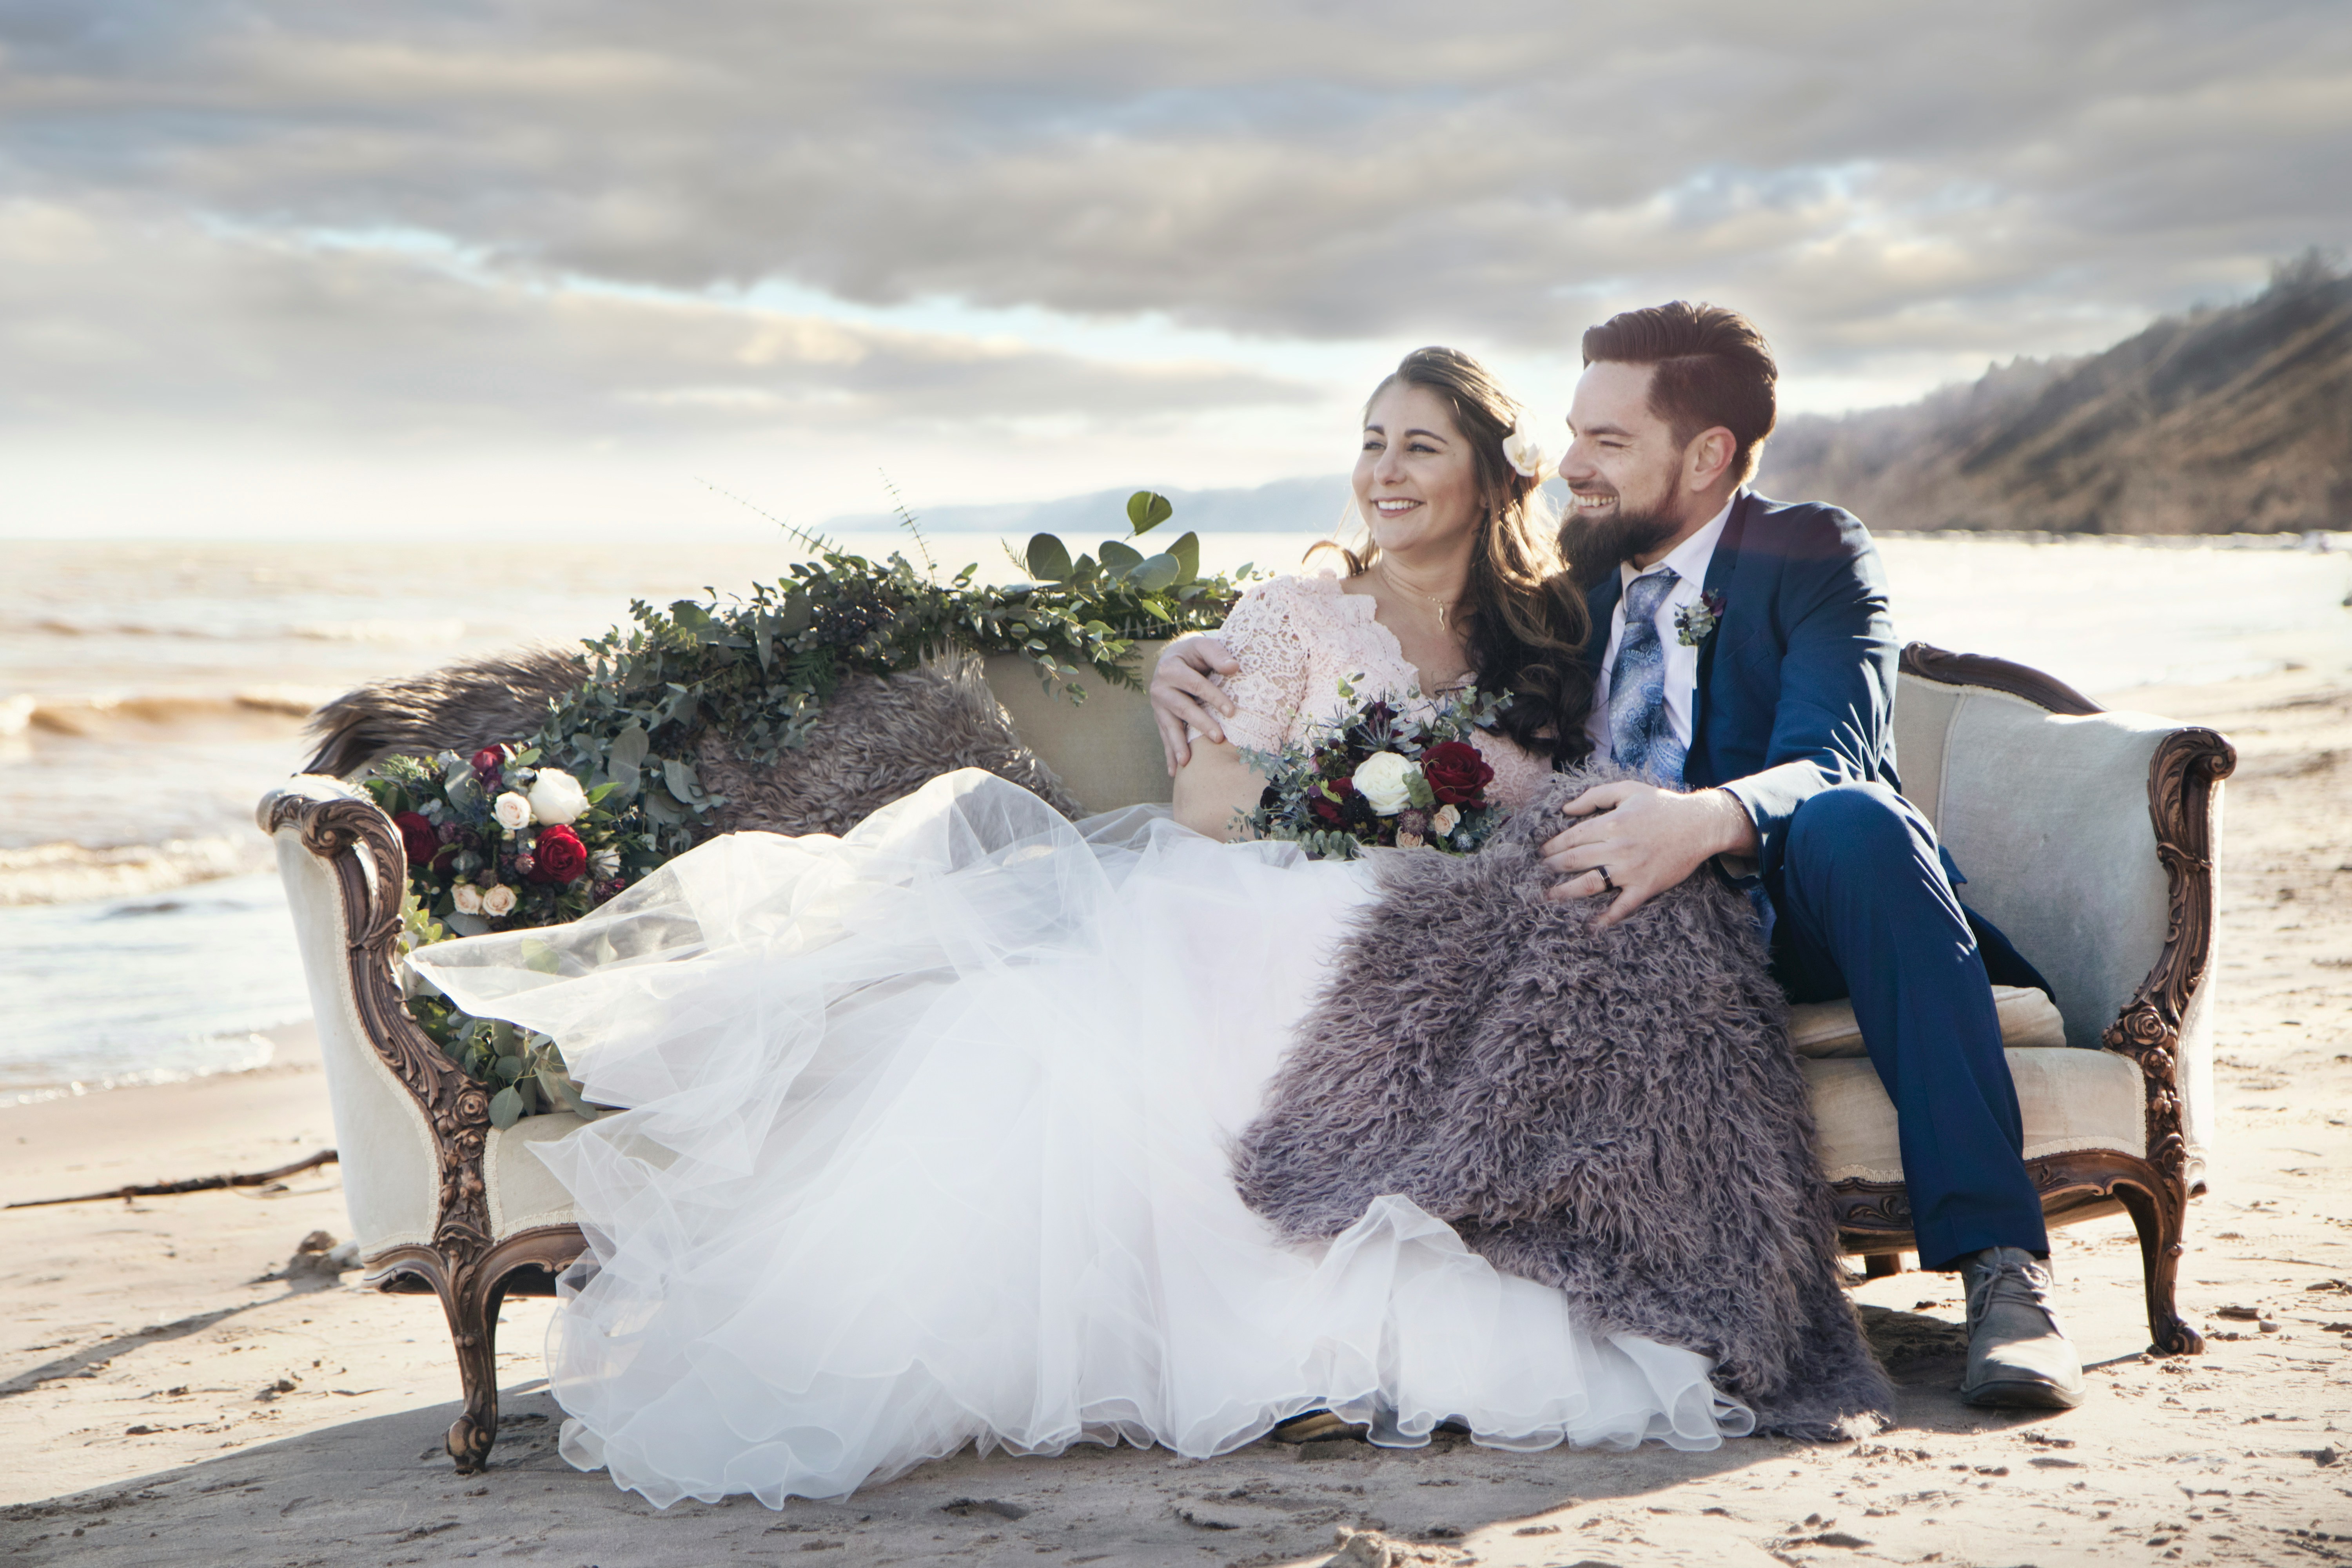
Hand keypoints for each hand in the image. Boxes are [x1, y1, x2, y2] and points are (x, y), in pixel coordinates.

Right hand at [1151, 635, 1239, 773]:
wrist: (1174, 658)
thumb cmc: (1195, 654)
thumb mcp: (1204, 646)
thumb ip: (1217, 654)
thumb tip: (1233, 667)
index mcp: (1171, 668)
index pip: (1195, 685)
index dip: (1214, 697)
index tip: (1232, 711)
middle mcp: (1160, 687)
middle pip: (1182, 708)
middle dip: (1200, 724)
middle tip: (1219, 739)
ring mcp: (1158, 705)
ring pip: (1169, 726)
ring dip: (1178, 745)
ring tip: (1186, 762)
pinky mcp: (1160, 717)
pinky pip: (1164, 737)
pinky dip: (1169, 754)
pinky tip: (1174, 771)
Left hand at [1539, 782, 1758, 926]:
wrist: (1701, 824)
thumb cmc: (1663, 805)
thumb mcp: (1628, 790)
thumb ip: (1595, 796)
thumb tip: (1566, 808)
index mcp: (1611, 823)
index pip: (1571, 838)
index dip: (1552, 847)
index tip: (1540, 854)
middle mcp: (1617, 848)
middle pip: (1574, 861)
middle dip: (1552, 868)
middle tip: (1537, 875)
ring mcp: (1631, 870)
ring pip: (1590, 884)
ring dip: (1566, 892)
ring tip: (1549, 897)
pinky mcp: (1646, 887)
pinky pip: (1622, 906)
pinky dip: (1606, 918)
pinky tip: (1591, 927)